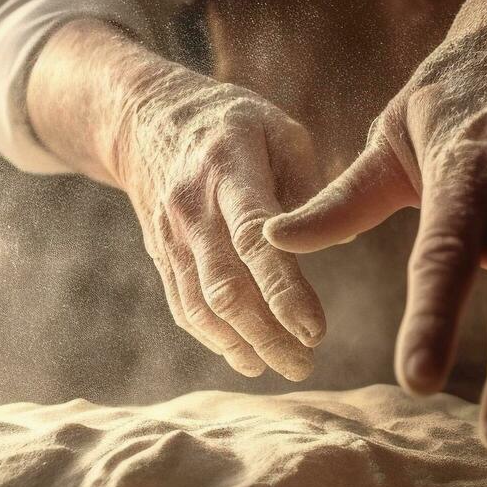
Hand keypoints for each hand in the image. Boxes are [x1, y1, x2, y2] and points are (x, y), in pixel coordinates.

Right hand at [112, 70, 325, 379]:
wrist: (145, 119)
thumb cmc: (233, 123)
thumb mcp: (280, 130)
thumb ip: (308, 186)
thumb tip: (341, 239)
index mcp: (228, 169)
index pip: (254, 240)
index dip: (284, 289)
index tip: (316, 330)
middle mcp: (193, 208)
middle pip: (225, 286)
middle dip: (266, 334)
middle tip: (305, 363)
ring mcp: (171, 236)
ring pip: (202, 306)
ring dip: (243, 345)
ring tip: (284, 366)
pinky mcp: (161, 255)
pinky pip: (184, 306)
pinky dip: (215, 339)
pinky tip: (247, 357)